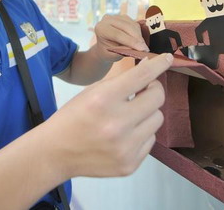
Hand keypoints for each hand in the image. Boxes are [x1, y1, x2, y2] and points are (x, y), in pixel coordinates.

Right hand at [42, 53, 171, 178]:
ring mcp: (125, 147)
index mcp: (103, 99)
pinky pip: (151, 140)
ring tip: (130, 116)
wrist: (56, 153)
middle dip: (152, 90)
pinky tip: (125, 135)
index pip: (142, 76)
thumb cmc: (73, 117)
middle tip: (143, 91)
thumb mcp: (91, 92)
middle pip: (157, 98)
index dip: (159, 64)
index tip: (168, 58)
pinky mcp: (130, 164)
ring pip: (157, 119)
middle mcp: (117, 123)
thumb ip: (120, 82)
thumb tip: (149, 70)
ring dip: (147, 113)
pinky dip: (142, 133)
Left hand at [94, 15, 148, 62]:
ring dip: (139, 36)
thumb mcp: (113, 55)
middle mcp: (107, 19)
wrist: (105, 48)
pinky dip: (139, 32)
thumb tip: (138, 47)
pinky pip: (135, 24)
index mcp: (100, 28)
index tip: (142, 49)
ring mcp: (116, 16)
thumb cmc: (108, 53)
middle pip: (126, 27)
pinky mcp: (124, 17)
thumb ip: (124, 50)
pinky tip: (140, 41)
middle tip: (145, 49)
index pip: (117, 34)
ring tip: (143, 47)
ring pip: (132, 25)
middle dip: (138, 38)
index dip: (131, 42)